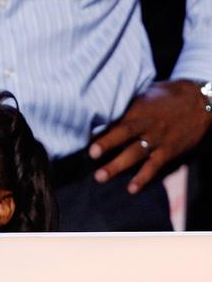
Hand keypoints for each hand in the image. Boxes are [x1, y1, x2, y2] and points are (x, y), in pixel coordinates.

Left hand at [88, 80, 211, 192]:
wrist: (200, 102)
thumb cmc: (168, 95)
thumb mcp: (146, 92)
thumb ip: (126, 102)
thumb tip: (100, 105)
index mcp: (138, 107)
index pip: (115, 117)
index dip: (99, 126)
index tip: (81, 132)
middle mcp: (146, 124)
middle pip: (123, 133)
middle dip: (107, 144)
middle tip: (91, 154)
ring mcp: (157, 139)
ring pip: (135, 153)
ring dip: (117, 166)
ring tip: (100, 177)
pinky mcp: (168, 151)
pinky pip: (154, 167)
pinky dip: (143, 178)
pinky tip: (131, 189)